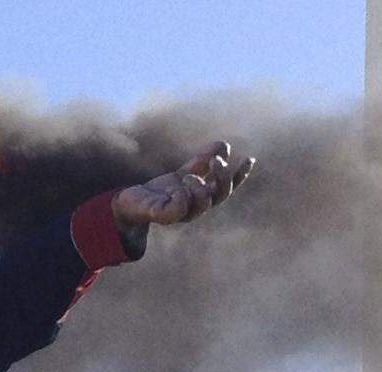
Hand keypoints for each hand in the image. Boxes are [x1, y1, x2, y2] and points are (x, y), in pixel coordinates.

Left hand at [111, 141, 255, 228]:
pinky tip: (176, 188)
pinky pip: (178, 210)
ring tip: (188, 177)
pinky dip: (181, 197)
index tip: (250, 158)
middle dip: (222, 178)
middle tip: (215, 161)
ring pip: (201, 205)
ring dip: (200, 189)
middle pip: (219, 196)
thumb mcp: (184, 172)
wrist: (131, 203)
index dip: (240, 176)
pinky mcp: (163, 216)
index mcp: (202, 196)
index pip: (227, 188)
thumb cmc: (160, 191)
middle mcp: (195, 207)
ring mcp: (180, 213)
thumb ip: (202, 161)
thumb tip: (225, 145)